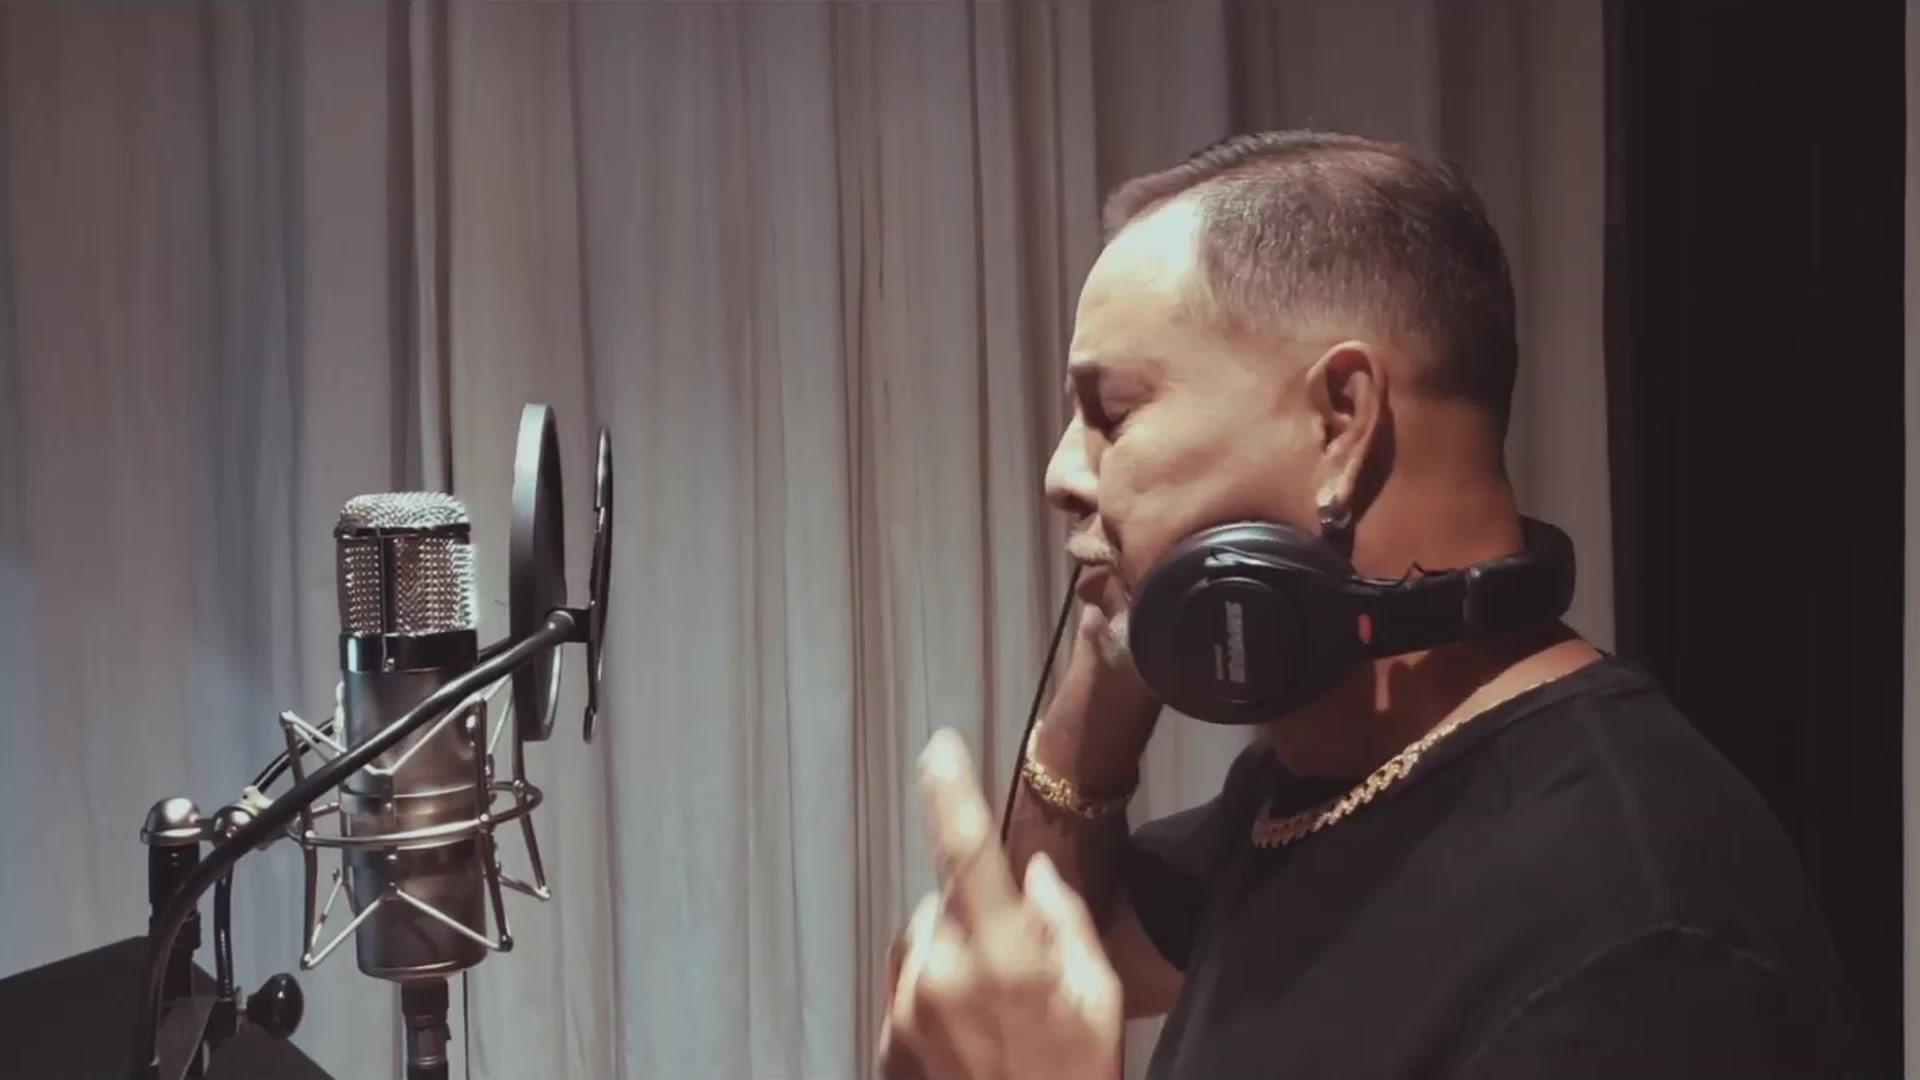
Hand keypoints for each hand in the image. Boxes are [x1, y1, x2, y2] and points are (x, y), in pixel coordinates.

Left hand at [877, 729, 1122, 1079]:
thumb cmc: (1077, 1075)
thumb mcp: (1098, 997)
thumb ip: (1067, 922)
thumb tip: (1038, 875)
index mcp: (1003, 952)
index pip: (966, 850)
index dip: (950, 792)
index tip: (938, 749)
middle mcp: (942, 972)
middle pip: (943, 903)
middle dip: (972, 916)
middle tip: (1016, 967)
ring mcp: (906, 1010)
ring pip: (919, 945)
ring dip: (947, 956)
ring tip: (992, 1011)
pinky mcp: (886, 1041)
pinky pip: (905, 991)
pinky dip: (930, 998)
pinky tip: (968, 1039)